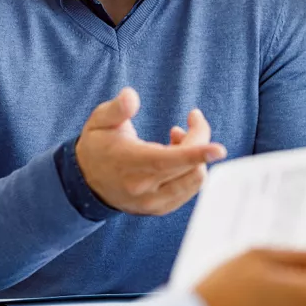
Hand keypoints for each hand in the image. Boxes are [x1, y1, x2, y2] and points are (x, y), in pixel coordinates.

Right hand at [75, 88, 226, 215]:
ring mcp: (153, 202)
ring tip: (177, 137)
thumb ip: (116, 108)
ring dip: (196, 156)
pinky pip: (189, 190)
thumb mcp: (99, 121)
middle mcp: (143, 188)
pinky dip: (191, 170)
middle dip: (199, 139)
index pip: (169, 160)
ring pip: (194, 180)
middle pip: (190, 167)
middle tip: (191, 119)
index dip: (196, 153)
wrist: (85, 182)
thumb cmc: (97, 145)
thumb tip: (131, 96)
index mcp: (129, 163)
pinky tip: (176, 156)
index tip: (219, 149)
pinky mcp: (160, 209)